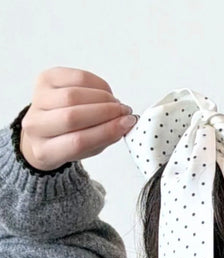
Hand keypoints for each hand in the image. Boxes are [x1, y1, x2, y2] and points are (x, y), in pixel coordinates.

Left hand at [19, 66, 137, 171]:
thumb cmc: (68, 140)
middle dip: (105, 112)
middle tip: (123, 112)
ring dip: (102, 98)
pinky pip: (73, 78)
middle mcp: (35, 126)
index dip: (106, 132)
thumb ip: (105, 138)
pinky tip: (105, 92)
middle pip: (72, 117)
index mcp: (45, 151)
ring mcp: (37, 100)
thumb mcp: (87, 150)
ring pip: (72, 96)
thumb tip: (125, 122)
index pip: (77, 142)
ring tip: (115, 103)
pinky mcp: (44, 80)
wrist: (47, 129)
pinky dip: (96, 84)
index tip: (126, 125)